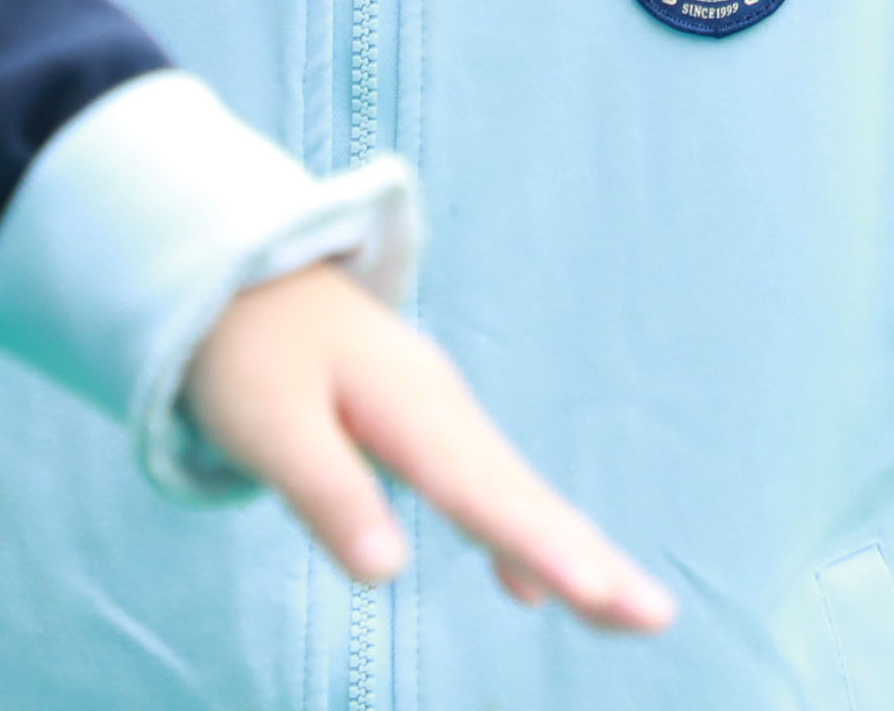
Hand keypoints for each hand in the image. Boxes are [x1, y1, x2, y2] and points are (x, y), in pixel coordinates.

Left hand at [181, 261, 672, 633]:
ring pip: (516, 496)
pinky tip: (529, 589)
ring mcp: (442, 418)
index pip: (486, 494)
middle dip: (592, 560)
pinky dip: (520, 535)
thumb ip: (328, 494)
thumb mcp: (267, 425)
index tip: (597, 592)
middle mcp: (445, 414)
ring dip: (571, 554)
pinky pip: (487, 489)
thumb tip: (387, 573)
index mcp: (412, 410)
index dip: (541, 547)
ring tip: (626, 615)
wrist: (236, 275)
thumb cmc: (246, 352)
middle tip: (657, 618)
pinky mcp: (425, 427)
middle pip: (525, 499)